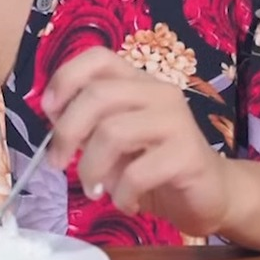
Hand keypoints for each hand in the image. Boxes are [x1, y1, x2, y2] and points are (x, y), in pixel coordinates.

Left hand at [42, 47, 230, 237]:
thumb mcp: (112, 142)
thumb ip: (87, 124)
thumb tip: (52, 116)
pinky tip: (125, 202)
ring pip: (113, 132)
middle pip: (98, 94)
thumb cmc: (153, 165)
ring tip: (93, 189)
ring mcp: (176, 120)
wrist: (212, 195)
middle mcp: (158, 92)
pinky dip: (121, 193)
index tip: (48, 110)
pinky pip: (138, 171)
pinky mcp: (188, 155)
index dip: (66, 77)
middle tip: (57, 162)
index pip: (98, 57)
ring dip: (91, 167)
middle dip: (67, 130)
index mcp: (137, 81)